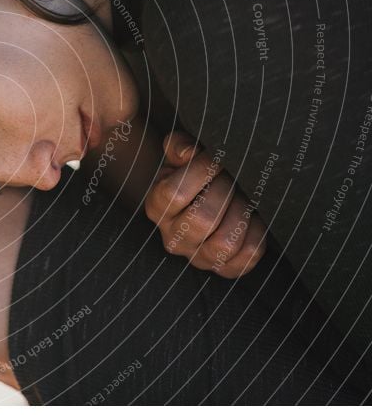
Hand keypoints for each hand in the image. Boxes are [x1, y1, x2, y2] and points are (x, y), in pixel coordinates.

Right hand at [144, 131, 266, 277]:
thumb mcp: (184, 155)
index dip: (202, 171)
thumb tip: (188, 152)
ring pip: (224, 244)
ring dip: (241, 215)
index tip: (218, 158)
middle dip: (225, 192)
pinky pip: (247, 256)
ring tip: (243, 198)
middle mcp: (173, 238)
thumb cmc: (198, 173)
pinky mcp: (225, 269)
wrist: (212, 198)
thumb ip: (180, 145)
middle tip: (233, 178)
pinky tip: (252, 218)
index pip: (174, 193)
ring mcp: (198, 257)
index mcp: (157, 207)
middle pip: (202, 219)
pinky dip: (257, 234)